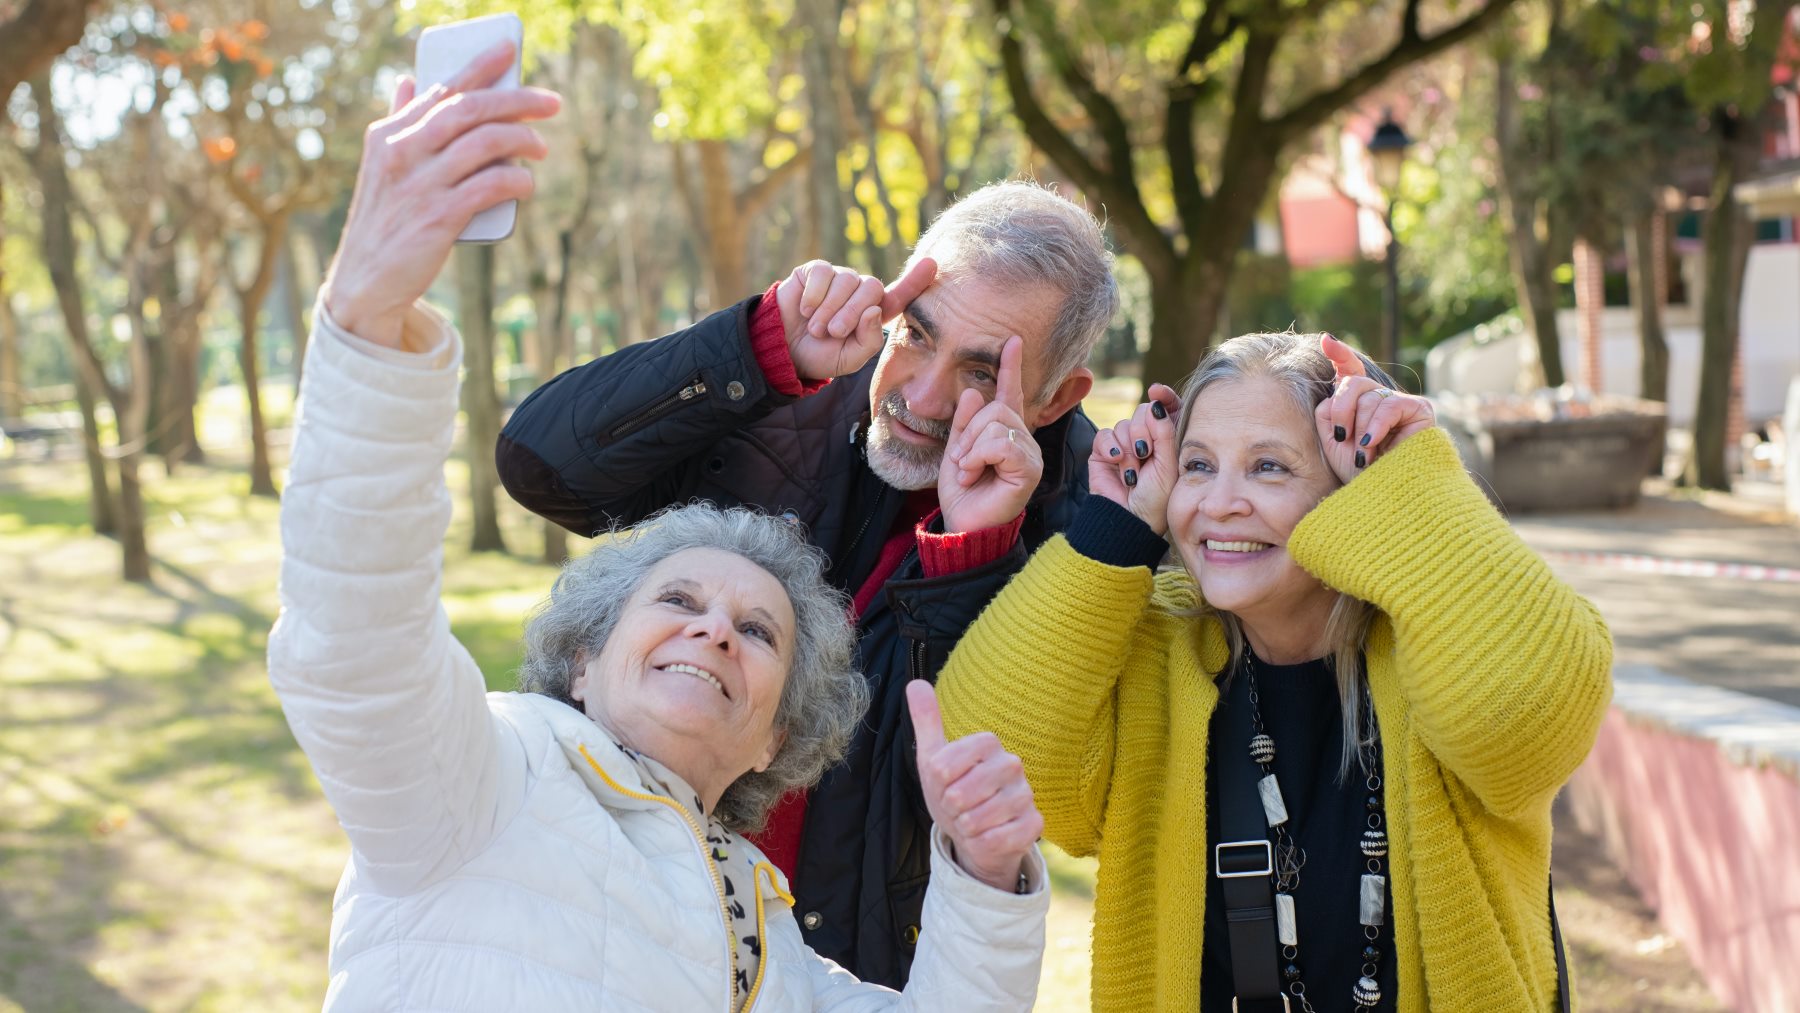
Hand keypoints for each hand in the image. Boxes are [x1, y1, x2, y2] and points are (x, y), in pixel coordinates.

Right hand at [320, 41, 560, 347]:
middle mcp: (402, 152)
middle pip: (469, 110)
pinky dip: (516, 179)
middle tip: (551, 103)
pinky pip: (490, 186)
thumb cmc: (384, 220)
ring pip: (484, 143)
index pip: (441, 89)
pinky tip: (527, 183)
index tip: (509, 50)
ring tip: (542, 147)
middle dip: (516, 100)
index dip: (479, 67)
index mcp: (389, 135)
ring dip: (523, 140)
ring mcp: (420, 185)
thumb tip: (407, 80)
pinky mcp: (438, 218)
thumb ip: (399, 123)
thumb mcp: (382, 166)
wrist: (365, 281)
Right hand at [774, 257, 936, 381]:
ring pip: (847, 281)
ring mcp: (839, 279)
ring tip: (816, 327)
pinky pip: (824, 273)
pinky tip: (805, 310)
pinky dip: (814, 295)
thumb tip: (874, 309)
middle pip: (871, 288)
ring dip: (829, 309)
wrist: (784, 350)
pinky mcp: (816, 271)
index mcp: (874, 314)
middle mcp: (860, 292)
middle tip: (833, 332)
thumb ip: (869, 340)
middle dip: (852, 313)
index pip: (900, 295)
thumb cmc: (821, 355)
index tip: (932, 264)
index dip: (915, 280)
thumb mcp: (849, 358)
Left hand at [907, 680, 1042, 893]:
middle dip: (949, 809)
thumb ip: (926, 721)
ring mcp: (1026, 795)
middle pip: (958, 794)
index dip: (936, 784)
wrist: (976, 834)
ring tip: (971, 822)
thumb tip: (915, 683)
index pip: (942, 767)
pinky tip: (987, 837)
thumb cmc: (954, 792)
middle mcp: (1012, 764)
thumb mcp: (933, 759)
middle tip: (958, 807)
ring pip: (976, 820)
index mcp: (988, 743)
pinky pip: (995, 840)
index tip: (945, 785)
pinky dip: (981, 843)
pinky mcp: (1034, 824)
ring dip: (965, 828)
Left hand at [937, 336, 1040, 532]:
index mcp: (1005, 432)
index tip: (1012, 341)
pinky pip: (1001, 443)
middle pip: (996, 408)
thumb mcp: (956, 449)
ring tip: (968, 470)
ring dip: (971, 448)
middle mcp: (1022, 439)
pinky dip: (979, 456)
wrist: (963, 523)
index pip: (1010, 394)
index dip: (1010, 367)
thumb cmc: (963, 492)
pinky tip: (974, 474)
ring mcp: (1029, 453)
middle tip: (962, 460)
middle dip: (969, 432)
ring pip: (997, 424)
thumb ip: (964, 422)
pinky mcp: (1029, 468)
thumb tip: (972, 391)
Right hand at [1088, 384, 1181, 534]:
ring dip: (1128, 448)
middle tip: (1145, 453)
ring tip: (1132, 471)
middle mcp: (1146, 440)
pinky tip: (1117, 462)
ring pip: (1123, 424)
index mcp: (1167, 441)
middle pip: (1143, 412)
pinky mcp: (1103, 452)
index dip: (1164, 397)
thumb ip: (1165, 432)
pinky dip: (1111, 447)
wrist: (1129, 518)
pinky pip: (1105, 434)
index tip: (1157, 391)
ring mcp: (1124, 445)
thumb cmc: (1156, 498)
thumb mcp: (1168, 464)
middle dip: (1144, 431)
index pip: (1167, 409)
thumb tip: (1156, 403)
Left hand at [1315, 334, 1436, 483]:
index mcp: (1359, 405)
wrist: (1383, 495)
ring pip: (1369, 396)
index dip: (1341, 355)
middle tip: (1342, 437)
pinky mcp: (1420, 410)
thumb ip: (1329, 409)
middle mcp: (1380, 400)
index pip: (1351, 372)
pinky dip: (1376, 425)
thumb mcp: (1333, 439)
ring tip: (1364, 455)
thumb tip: (1337, 381)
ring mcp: (1401, 403)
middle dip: (1341, 409)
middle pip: (1353, 382)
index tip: (1326, 341)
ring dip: (1360, 428)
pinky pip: (1389, 405)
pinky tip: (1372, 443)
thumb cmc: (1357, 473)